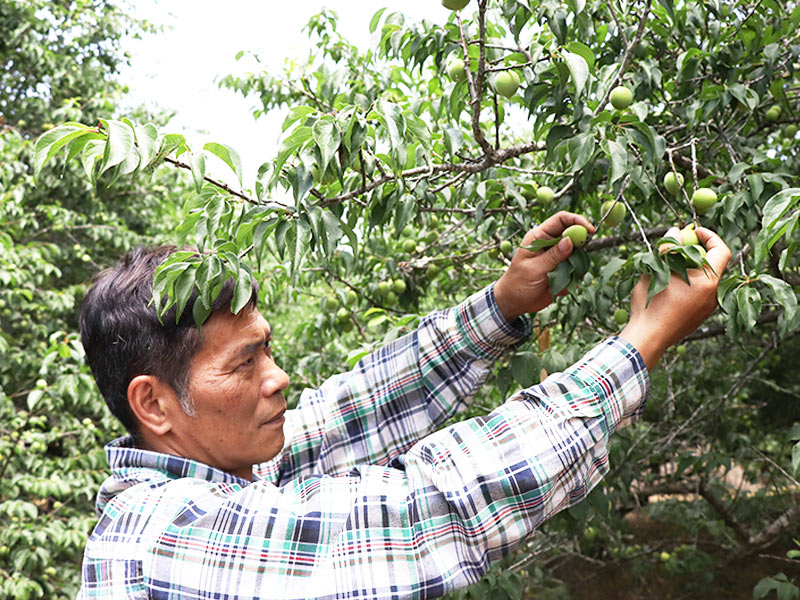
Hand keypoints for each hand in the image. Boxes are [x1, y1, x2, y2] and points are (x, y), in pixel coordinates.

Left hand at [494, 211, 595, 321]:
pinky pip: (576, 270)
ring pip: (577, 254)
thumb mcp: (534, 269)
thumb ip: (552, 256)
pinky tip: (560, 287)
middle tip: (578, 260)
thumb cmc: (517, 283)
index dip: (577, 220)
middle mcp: (550, 244)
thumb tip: (570, 240)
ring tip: (563, 278)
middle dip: (580, 246)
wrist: (515, 302)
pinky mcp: (562, 269)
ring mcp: (557, 257)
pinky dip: (573, 278)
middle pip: (573, 235)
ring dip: (576, 265)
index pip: (561, 219)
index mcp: (539, 237)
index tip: (589, 230)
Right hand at [619, 226, 730, 369]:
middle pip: (710, 264)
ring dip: (688, 268)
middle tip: (676, 245)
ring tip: (667, 266)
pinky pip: (697, 293)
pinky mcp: (698, 316)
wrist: (647, 338)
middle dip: (694, 251)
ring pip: (702, 279)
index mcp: (707, 281)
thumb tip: (676, 230)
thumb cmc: (651, 304)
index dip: (709, 235)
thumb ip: (669, 249)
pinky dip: (685, 283)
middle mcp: (713, 294)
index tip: (692, 230)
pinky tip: (667, 287)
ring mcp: (707, 308)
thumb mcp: (657, 270)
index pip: (721, 250)